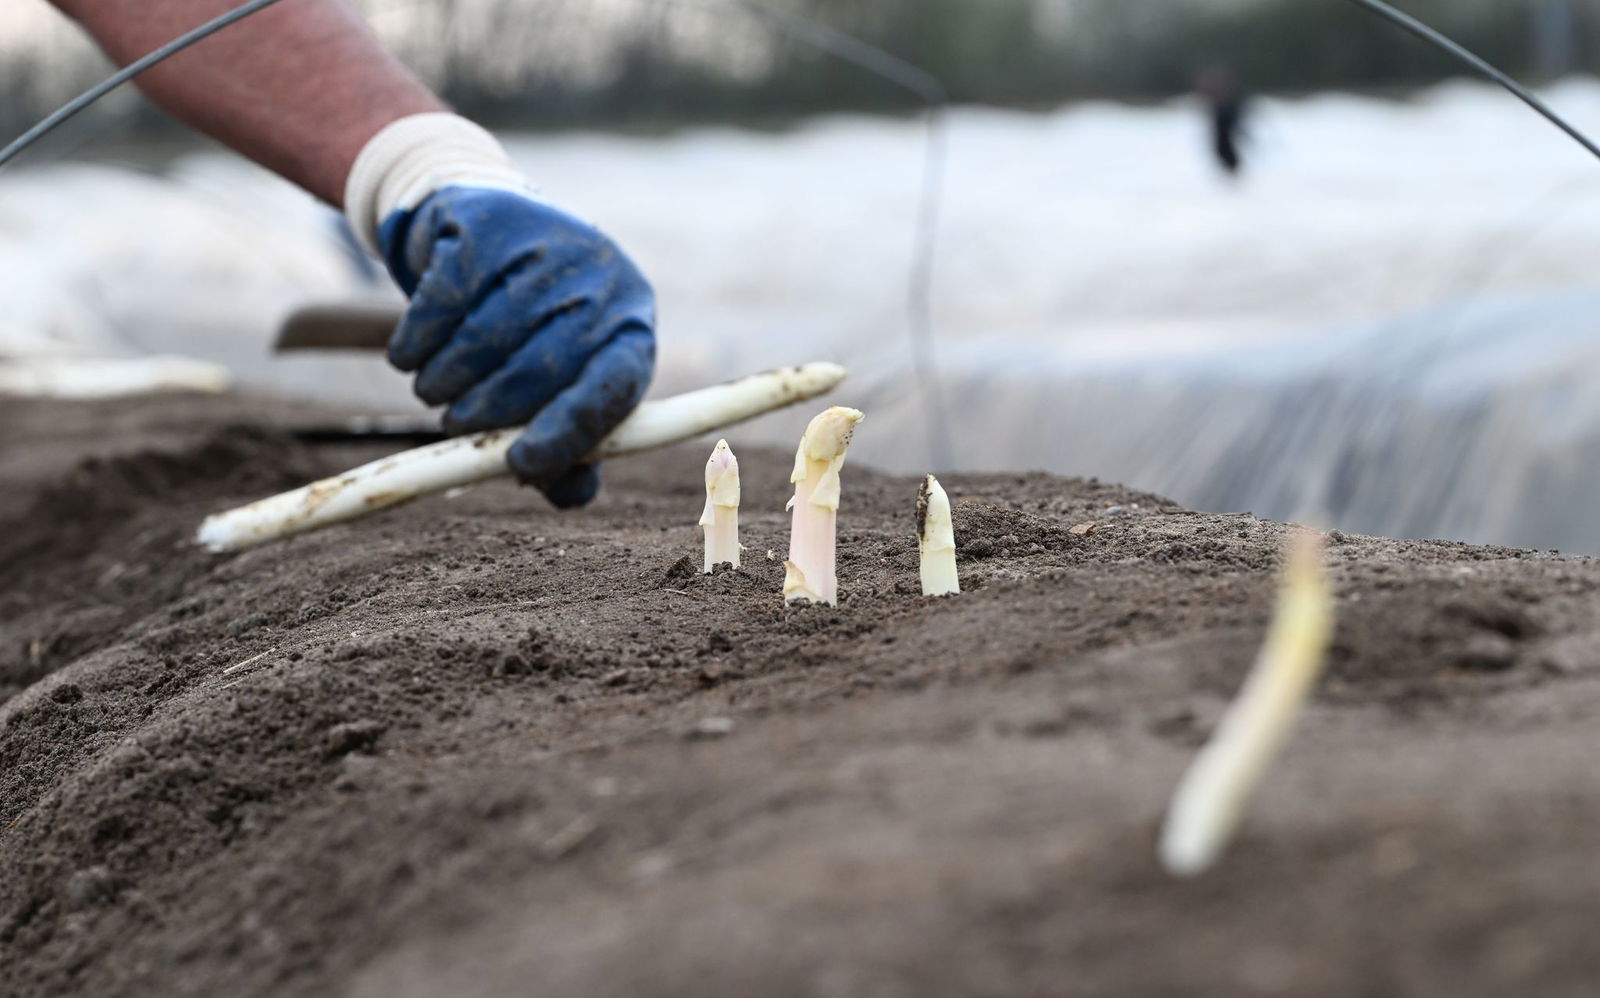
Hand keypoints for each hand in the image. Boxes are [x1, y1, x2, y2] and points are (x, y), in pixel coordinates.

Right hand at [377, 186, 654, 506]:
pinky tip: (410, 357)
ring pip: (484, 336)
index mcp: (630, 330)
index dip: (567, 434)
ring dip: (445, 381)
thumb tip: (569, 493)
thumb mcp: (561, 387)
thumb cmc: (533, 336)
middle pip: (541, 365)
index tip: (519, 465)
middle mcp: (599, 281)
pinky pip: (440, 300)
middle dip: (488, 412)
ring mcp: (546, 244)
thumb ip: (570, 450)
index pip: (613, 389)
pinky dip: (415, 342)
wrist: (490, 236)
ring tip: (435, 392)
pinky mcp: (487, 223)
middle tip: (458, 427)